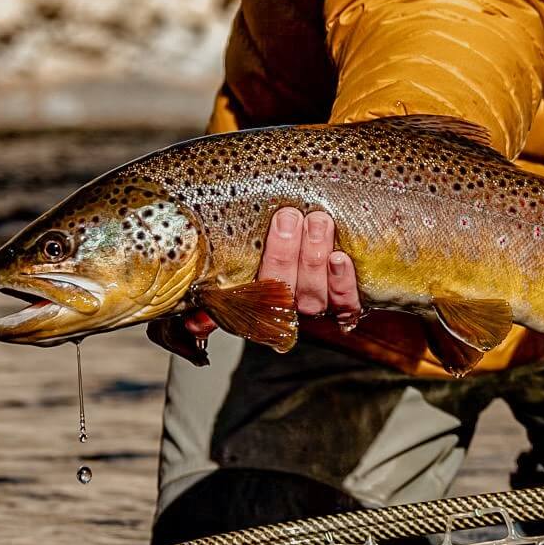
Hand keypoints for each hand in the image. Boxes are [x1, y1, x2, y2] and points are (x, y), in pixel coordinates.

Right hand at [146, 206, 359, 358]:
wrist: (324, 222)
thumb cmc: (269, 234)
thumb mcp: (237, 254)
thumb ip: (213, 284)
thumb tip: (194, 326)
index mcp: (252, 297)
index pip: (239, 305)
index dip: (235, 295)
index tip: (232, 267)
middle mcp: (284, 307)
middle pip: (282, 293)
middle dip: (285, 255)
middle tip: (288, 217)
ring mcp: (316, 305)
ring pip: (313, 296)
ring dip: (314, 258)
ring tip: (318, 222)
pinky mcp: (348, 302)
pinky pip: (346, 302)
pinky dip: (343, 282)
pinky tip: (341, 258)